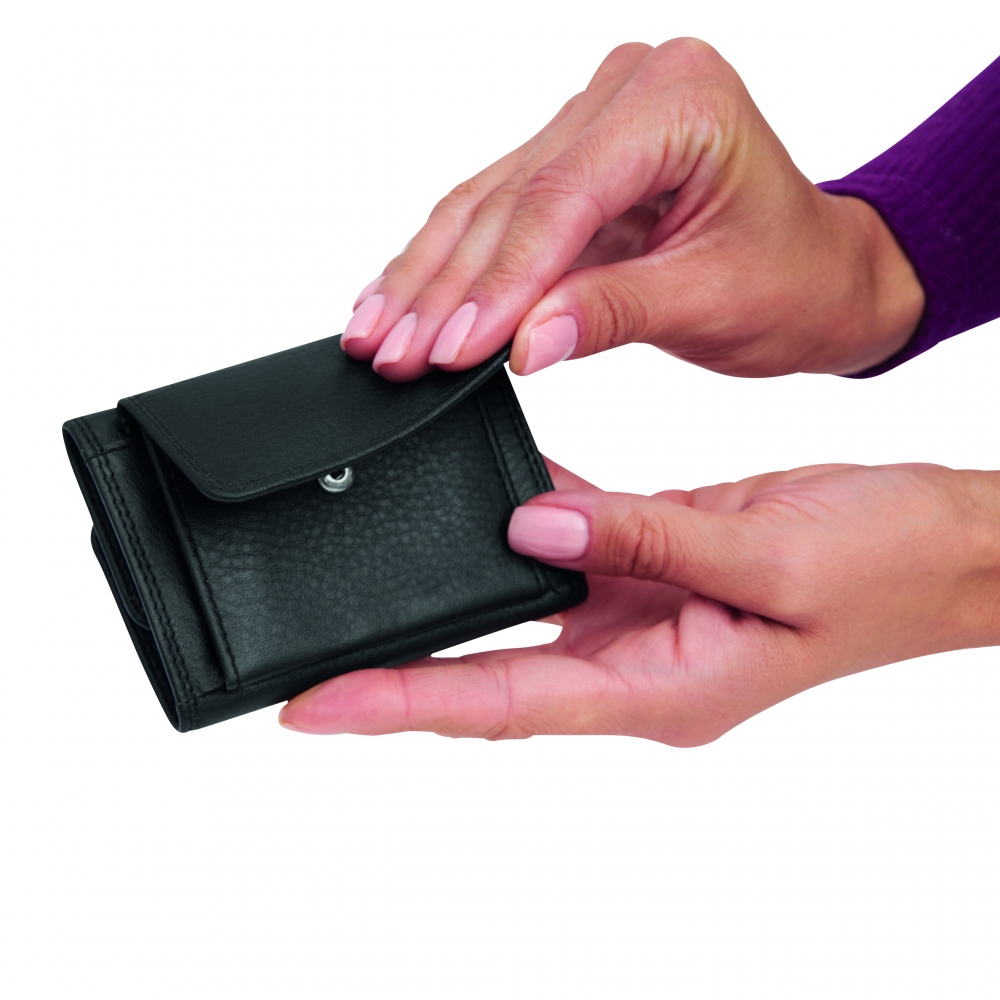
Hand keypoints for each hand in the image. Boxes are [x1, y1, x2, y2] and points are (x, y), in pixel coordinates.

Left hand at [279, 460, 999, 744]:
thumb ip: (645, 542)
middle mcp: (637, 660)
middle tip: (309, 660)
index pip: (507, 703)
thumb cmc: (886, 568)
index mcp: (664, 689)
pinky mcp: (654, 562)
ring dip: (456, 590)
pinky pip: (574, 539)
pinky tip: (481, 486)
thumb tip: (530, 525)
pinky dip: (525, 514)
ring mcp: (642, 612)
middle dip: (402, 669)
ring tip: (369, 576)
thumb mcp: (768, 558)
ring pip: (525, 605)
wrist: (943, 544)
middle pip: (494, 670)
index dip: (405, 707)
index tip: (316, 710)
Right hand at [340, 38, 923, 382]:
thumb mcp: (712, 298)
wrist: (822, 274)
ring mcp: (592, 123)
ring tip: (373, 336)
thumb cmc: (795, 277)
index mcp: (677, 100)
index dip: (497, 284)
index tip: (447, 351)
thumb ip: (613, 311)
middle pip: (508, 200)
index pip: (558, 198)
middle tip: (388, 353)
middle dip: (444, 289)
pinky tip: (396, 299)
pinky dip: (446, 268)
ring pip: (484, 207)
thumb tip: (522, 345)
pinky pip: (494, 216)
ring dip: (426, 279)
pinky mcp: (570, 162)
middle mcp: (626, 92)